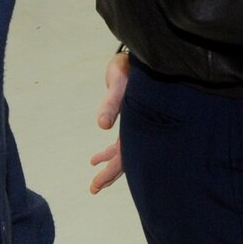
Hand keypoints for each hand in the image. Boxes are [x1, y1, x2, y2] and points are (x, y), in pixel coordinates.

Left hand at [89, 51, 129, 193]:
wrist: (148, 54)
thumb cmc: (134, 64)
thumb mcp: (121, 79)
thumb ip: (112, 101)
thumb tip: (102, 125)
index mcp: (140, 122)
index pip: (126, 154)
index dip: (112, 171)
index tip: (97, 185)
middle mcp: (141, 127)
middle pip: (127, 158)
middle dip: (109, 175)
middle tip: (93, 189)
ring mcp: (138, 124)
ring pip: (124, 151)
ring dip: (110, 165)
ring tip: (96, 180)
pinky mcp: (133, 118)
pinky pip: (122, 140)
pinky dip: (110, 151)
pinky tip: (96, 158)